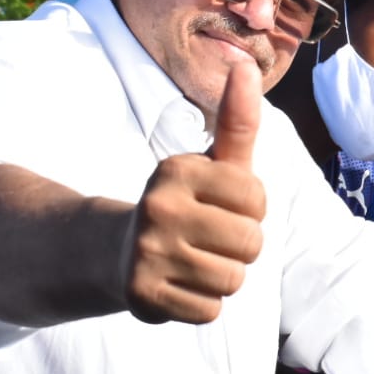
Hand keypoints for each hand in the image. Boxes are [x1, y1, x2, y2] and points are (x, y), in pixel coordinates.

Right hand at [119, 61, 266, 323]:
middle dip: (239, 245)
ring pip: (233, 279)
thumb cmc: (185, 202)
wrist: (116, 253)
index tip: (221, 205)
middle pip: (251, 243)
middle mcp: (158, 207)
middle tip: (207, 237)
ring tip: (195, 261)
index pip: (258, 199)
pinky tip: (180, 285)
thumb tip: (247, 63)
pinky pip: (210, 310)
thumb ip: (236, 119)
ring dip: (222, 276)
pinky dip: (203, 304)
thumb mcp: (211, 161)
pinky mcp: (142, 295)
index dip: (250, 209)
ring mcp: (147, 252)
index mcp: (177, 169)